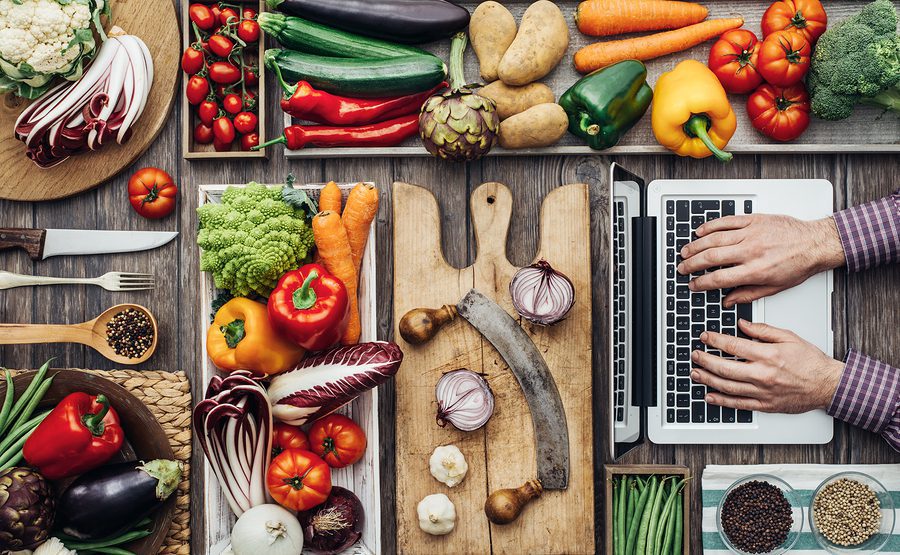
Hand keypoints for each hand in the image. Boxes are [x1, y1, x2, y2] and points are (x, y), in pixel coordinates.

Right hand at [678, 214, 844, 306]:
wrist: (816, 243)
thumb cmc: (799, 265)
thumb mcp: (775, 288)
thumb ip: (748, 295)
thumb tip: (728, 301)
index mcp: (756, 271)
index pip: (719, 279)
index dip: (701, 283)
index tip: (692, 284)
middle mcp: (751, 251)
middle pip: (711, 257)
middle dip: (692, 264)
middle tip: (682, 267)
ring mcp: (751, 233)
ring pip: (714, 238)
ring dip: (696, 245)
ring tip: (686, 251)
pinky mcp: (754, 220)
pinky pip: (727, 221)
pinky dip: (711, 225)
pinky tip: (701, 231)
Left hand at [691, 320, 843, 413]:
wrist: (828, 385)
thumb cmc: (811, 362)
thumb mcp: (789, 337)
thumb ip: (763, 330)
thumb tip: (742, 324)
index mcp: (769, 355)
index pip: (734, 346)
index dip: (715, 340)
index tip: (705, 336)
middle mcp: (763, 375)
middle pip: (725, 368)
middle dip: (705, 360)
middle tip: (695, 354)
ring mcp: (763, 392)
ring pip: (728, 387)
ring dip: (708, 380)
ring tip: (695, 373)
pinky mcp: (765, 405)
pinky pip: (738, 404)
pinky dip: (722, 401)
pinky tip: (710, 396)